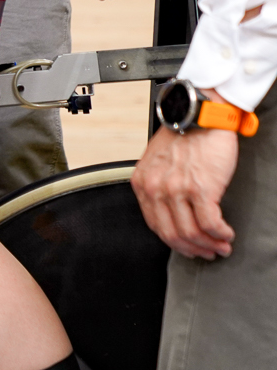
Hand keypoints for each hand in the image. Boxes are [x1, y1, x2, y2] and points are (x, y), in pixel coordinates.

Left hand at [133, 122, 238, 257]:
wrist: (200, 116)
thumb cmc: (183, 136)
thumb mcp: (156, 161)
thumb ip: (158, 184)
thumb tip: (170, 211)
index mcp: (142, 183)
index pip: (154, 224)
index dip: (173, 241)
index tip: (187, 246)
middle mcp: (155, 188)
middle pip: (171, 234)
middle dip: (192, 249)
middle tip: (206, 253)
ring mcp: (177, 189)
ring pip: (191, 233)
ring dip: (209, 245)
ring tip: (221, 246)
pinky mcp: (202, 188)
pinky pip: (210, 223)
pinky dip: (220, 234)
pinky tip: (226, 234)